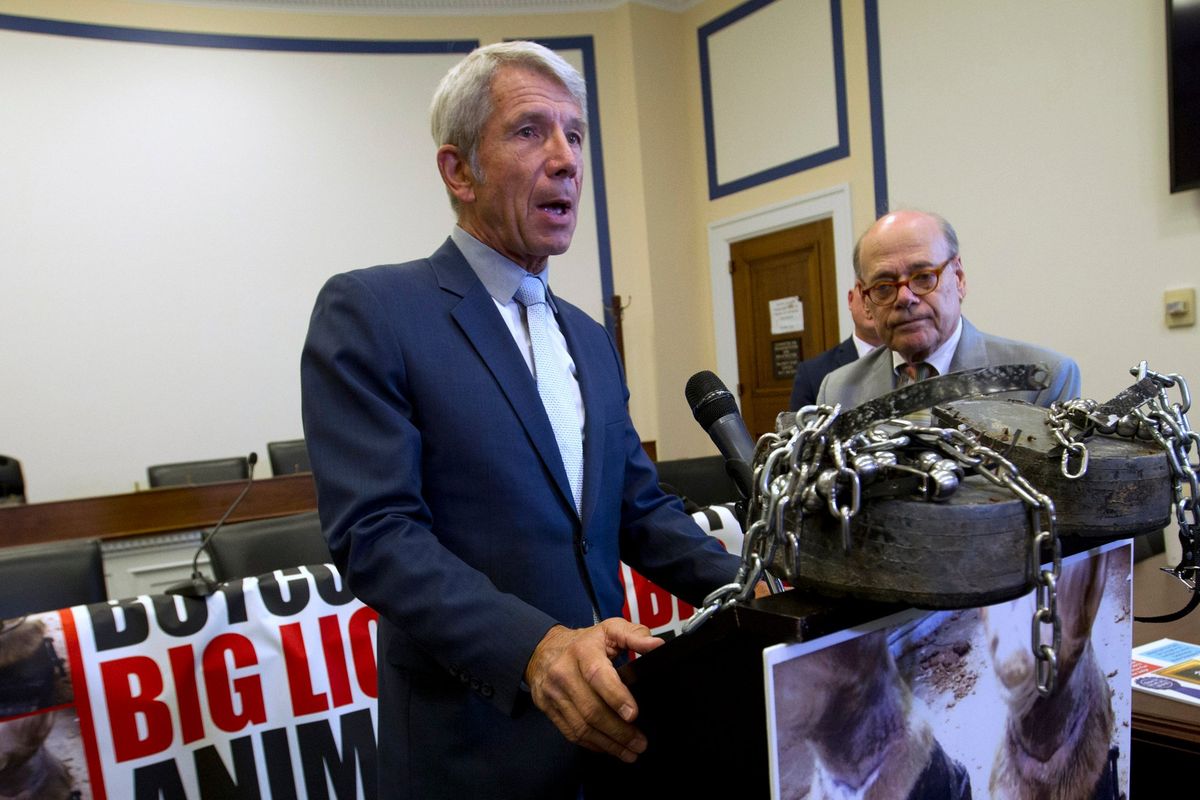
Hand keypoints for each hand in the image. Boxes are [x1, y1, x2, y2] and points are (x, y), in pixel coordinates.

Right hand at [524, 618, 662, 762]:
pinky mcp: (549, 710)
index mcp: (582, 651)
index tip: (633, 714)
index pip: (597, 676)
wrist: (542, 650)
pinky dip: (593, 744)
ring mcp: (554, 694)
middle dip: (619, 731)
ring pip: (581, 727)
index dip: (616, 697)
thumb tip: (656, 646)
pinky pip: (571, 733)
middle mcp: (564, 673)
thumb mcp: (609, 630)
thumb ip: (635, 635)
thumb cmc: (583, 642)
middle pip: (591, 709)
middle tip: (640, 742)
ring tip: (630, 752)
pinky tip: (609, 747)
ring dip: (608, 744)